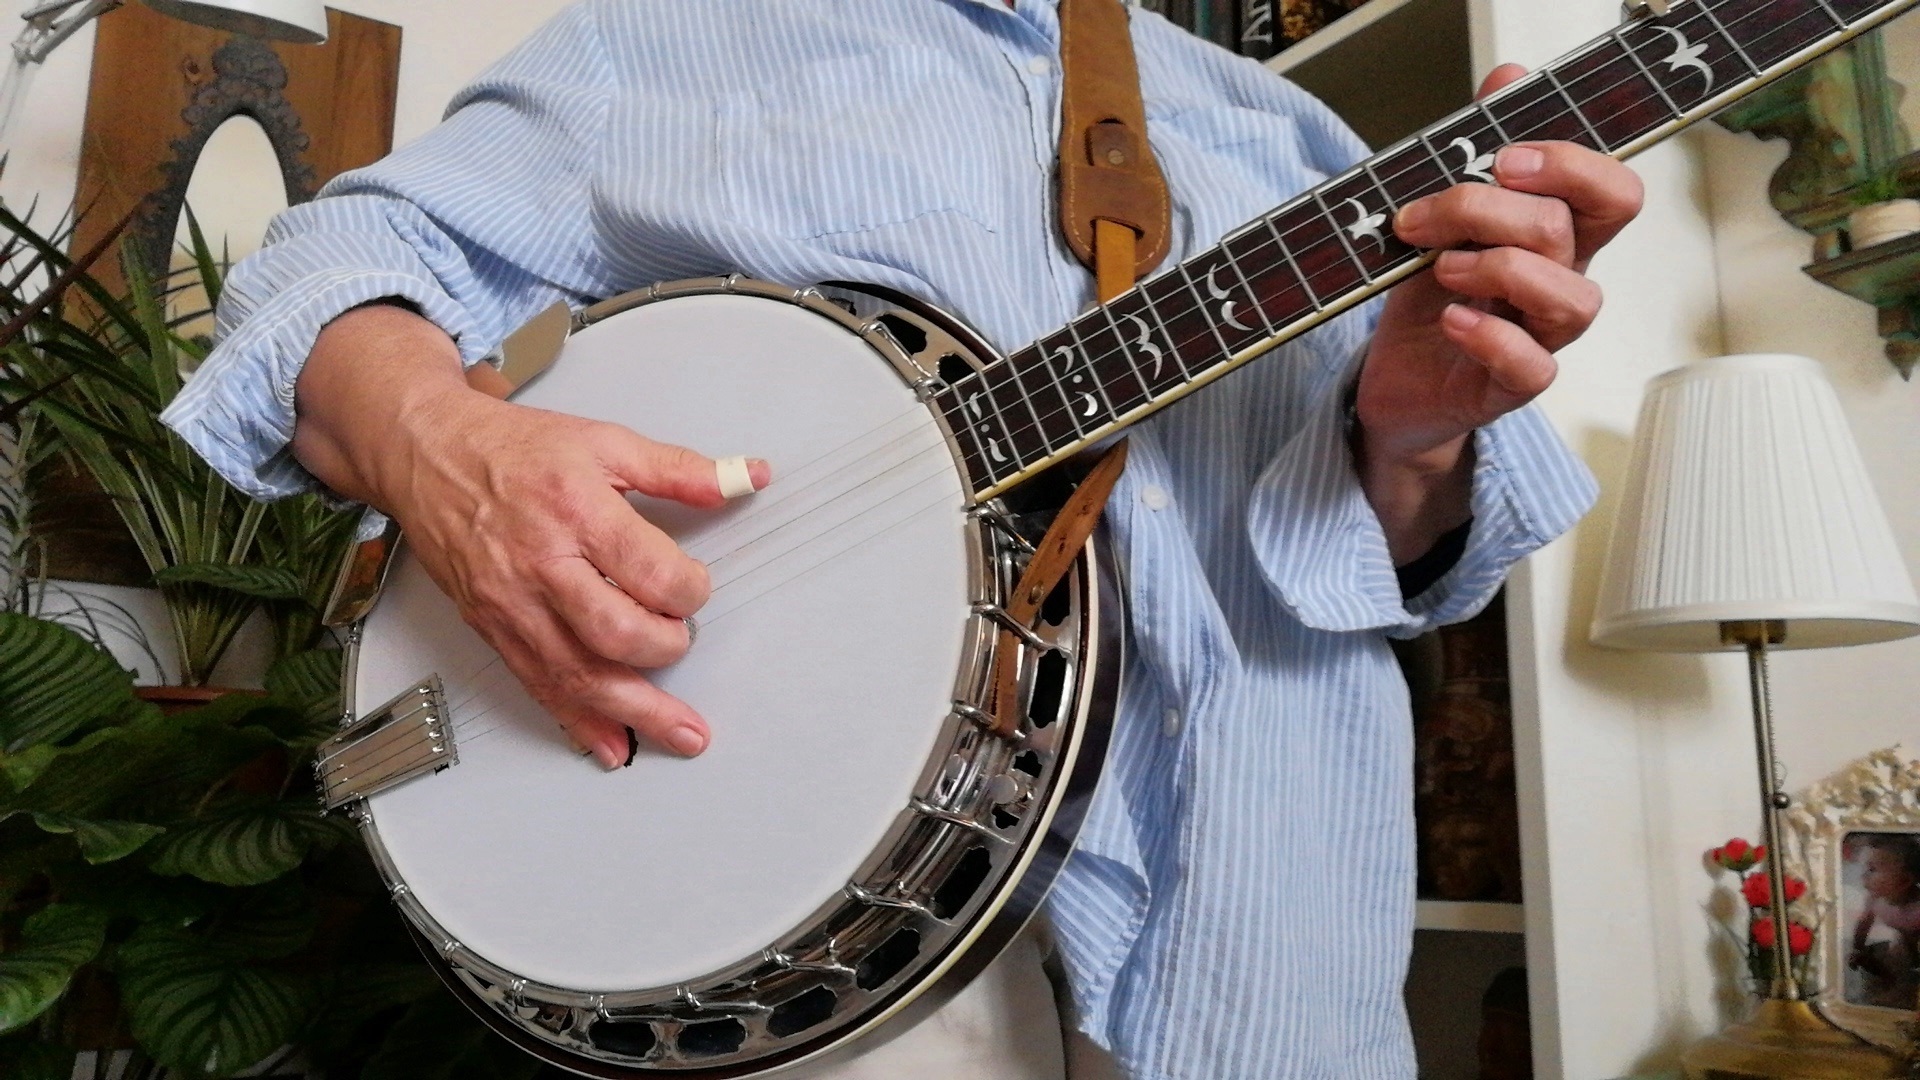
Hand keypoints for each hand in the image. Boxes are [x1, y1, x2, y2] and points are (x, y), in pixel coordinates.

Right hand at [293, 303, 767, 768]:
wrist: (427, 455)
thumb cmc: (512, 449)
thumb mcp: (605, 441)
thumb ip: (679, 469)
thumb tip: (744, 479)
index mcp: (576, 510)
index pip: (648, 571)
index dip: (688, 589)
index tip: (695, 586)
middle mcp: (541, 564)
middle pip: (612, 633)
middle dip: (663, 649)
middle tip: (681, 640)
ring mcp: (513, 603)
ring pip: (576, 674)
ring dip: (635, 713)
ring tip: (682, 734)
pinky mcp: (494, 629)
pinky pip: (539, 686)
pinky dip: (578, 723)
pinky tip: (611, 744)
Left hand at [1357, 63, 1643, 561]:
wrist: (1397, 381)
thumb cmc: (1429, 300)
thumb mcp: (1441, 219)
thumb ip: (1475, 151)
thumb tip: (1508, 78)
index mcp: (1555, 236)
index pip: (1610, 191)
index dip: (1571, 165)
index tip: (1501, 156)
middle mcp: (1559, 281)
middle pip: (1572, 229)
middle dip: (1494, 208)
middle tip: (1431, 214)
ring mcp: (1542, 335)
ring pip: (1572, 297)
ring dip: (1498, 269)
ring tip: (1443, 269)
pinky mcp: (1513, 384)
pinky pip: (1533, 364)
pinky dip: (1491, 336)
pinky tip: (1452, 319)